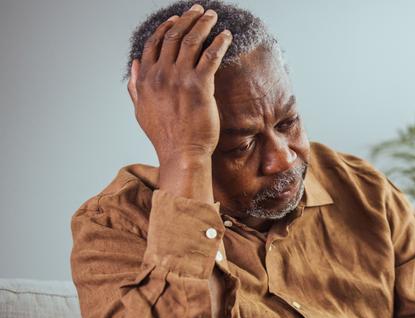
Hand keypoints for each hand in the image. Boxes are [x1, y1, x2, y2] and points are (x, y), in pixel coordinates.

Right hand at [127, 4, 232, 166]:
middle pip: (173, 36)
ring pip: (191, 41)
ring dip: (204, 24)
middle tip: (200, 10)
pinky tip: (226, 36)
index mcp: (145, 79)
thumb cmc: (165, 136)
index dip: (166, 27)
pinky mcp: (199, 86)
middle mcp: (160, 75)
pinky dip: (219, 42)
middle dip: (188, 19)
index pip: (154, 43)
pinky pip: (210, 56)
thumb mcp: (141, 110)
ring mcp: (179, 79)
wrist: (181, 153)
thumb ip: (135, 86)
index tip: (177, 18)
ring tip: (213, 16)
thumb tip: (133, 66)